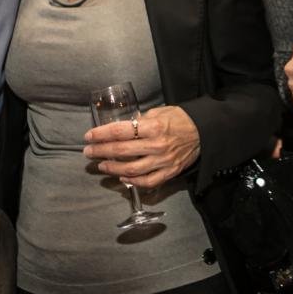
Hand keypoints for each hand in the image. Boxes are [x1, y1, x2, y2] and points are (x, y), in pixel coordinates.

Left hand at [83, 104, 199, 189]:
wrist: (204, 132)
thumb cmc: (180, 119)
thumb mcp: (160, 111)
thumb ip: (141, 119)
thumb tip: (123, 125)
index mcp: (153, 127)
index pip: (120, 131)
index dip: (101, 134)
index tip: (89, 136)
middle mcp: (157, 145)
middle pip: (121, 150)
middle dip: (100, 151)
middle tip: (88, 152)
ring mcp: (163, 161)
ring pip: (131, 169)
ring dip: (112, 168)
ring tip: (101, 165)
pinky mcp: (169, 172)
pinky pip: (147, 181)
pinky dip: (132, 181)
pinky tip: (122, 177)